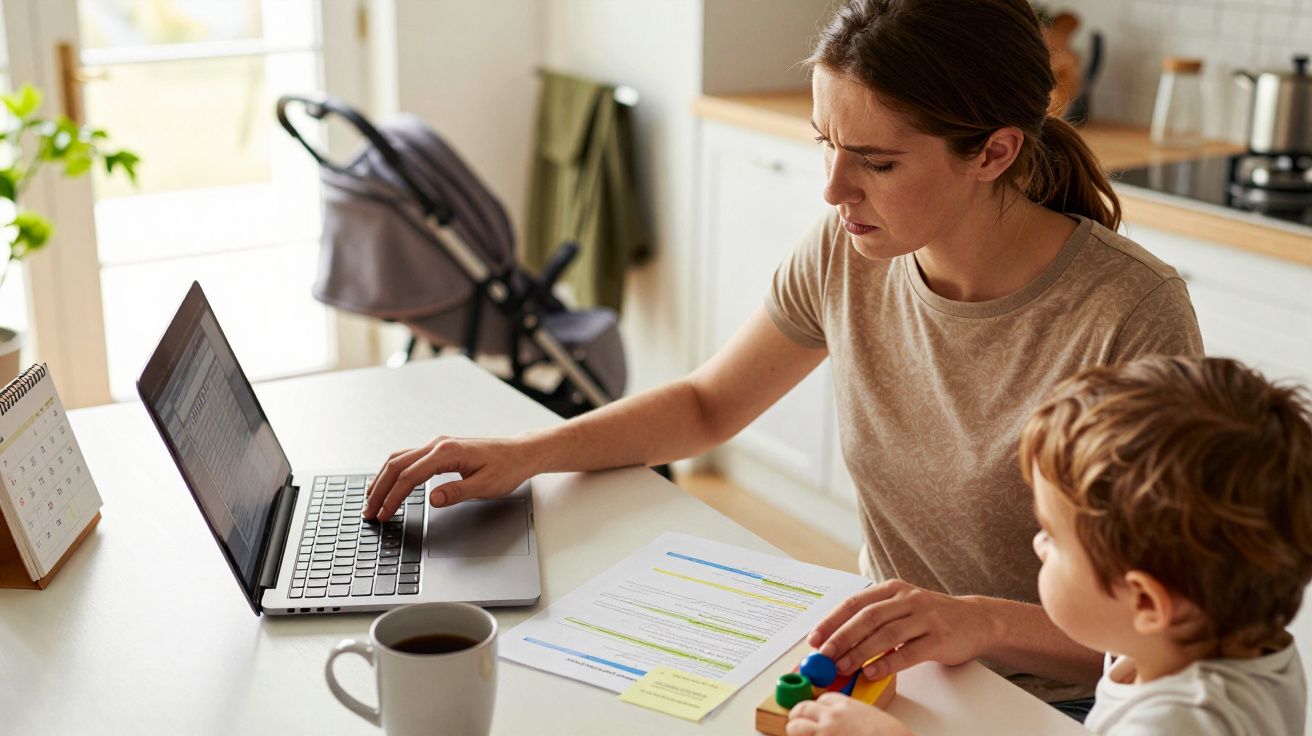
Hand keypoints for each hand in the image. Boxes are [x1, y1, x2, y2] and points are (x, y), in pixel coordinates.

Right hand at [362, 436, 538, 521]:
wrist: (520, 453)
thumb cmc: (507, 468)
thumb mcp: (486, 486)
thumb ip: (457, 492)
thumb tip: (432, 500)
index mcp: (447, 452)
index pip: (410, 476)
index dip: (393, 497)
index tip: (384, 515)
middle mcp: (438, 444)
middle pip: (397, 465)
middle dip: (379, 489)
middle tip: (368, 512)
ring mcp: (438, 445)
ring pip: (399, 459)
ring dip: (382, 479)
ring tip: (371, 500)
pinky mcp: (440, 450)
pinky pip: (408, 458)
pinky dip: (393, 472)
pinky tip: (387, 484)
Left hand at [786, 692, 912, 735]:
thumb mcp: (871, 717)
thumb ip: (853, 716)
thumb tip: (843, 724)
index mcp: (846, 705)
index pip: (821, 699)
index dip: (816, 708)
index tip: (814, 715)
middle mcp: (831, 716)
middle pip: (802, 709)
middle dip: (798, 717)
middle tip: (797, 724)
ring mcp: (824, 733)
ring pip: (794, 726)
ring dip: (794, 731)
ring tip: (797, 735)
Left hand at [807, 579, 994, 680]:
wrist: (977, 620)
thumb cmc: (932, 617)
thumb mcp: (902, 608)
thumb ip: (875, 620)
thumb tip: (837, 641)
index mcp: (893, 589)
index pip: (855, 602)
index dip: (832, 620)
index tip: (815, 638)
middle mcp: (908, 599)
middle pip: (868, 617)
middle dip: (842, 637)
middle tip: (825, 655)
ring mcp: (926, 617)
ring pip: (886, 634)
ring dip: (861, 652)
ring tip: (843, 667)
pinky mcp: (940, 638)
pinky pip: (909, 652)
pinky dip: (888, 663)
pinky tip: (872, 672)